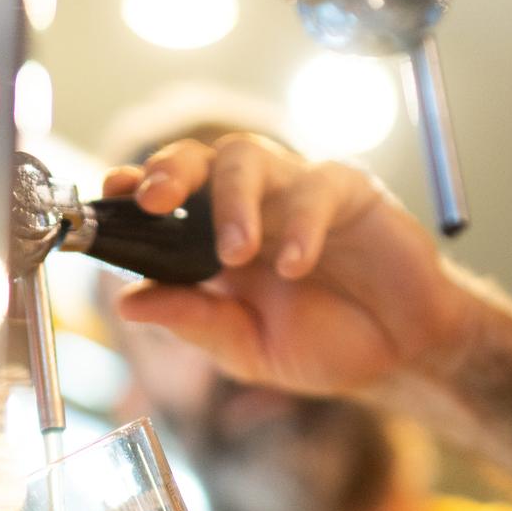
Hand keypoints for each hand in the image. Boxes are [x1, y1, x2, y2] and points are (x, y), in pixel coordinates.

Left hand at [104, 134, 473, 394]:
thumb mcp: (245, 348)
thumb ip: (193, 322)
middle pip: (201, 157)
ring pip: (251, 156)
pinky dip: (301, 226)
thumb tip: (126, 305)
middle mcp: (252, 205)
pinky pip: (318, 188)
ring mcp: (297, 192)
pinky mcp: (349, 192)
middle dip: (171, 171)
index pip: (168, 196)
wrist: (401, 354)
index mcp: (215, 239)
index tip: (110, 192)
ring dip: (233, 200)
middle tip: (155, 200)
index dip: (137, 187)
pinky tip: (294, 266)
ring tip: (235, 252)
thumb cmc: (321, 345)